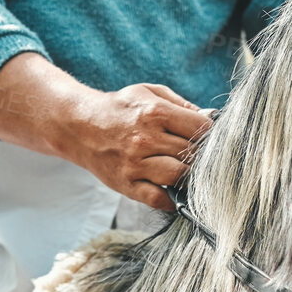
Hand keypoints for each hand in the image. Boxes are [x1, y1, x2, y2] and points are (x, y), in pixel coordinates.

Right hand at [59, 84, 213, 211]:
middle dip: (201, 156)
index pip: (200, 128)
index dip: (211, 134)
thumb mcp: (148, 93)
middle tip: (201, 157)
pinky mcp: (127, 184)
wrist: (80, 126)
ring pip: (179, 176)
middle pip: (192, 153)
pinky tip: (174, 191)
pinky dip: (172, 199)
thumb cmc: (119, 109)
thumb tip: (210, 118)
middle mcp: (146, 139)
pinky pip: (159, 199)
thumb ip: (180, 104)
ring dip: (188, 176)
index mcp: (154, 112)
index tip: (211, 139)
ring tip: (187, 171)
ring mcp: (136, 164)